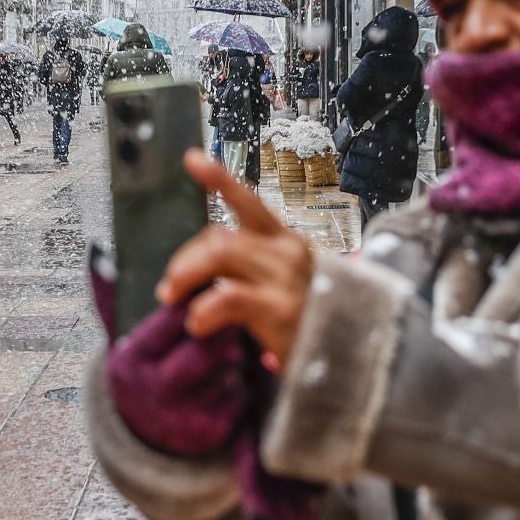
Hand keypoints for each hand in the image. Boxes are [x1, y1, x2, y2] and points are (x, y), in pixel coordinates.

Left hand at [159, 149, 314, 367]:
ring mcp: (287, 278)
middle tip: (169, 287)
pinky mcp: (282, 309)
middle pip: (219, 236)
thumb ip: (249, 273)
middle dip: (185, 259)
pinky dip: (203, 309)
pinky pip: (227, 296)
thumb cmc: (309, 327)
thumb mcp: (282, 289)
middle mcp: (288, 251)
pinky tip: (198, 325)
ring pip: (219, 253)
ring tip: (175, 300)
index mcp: (285, 243)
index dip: (219, 178)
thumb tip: (202, 276)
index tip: (192, 158)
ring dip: (185, 275)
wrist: (350, 361)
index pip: (249, 202)